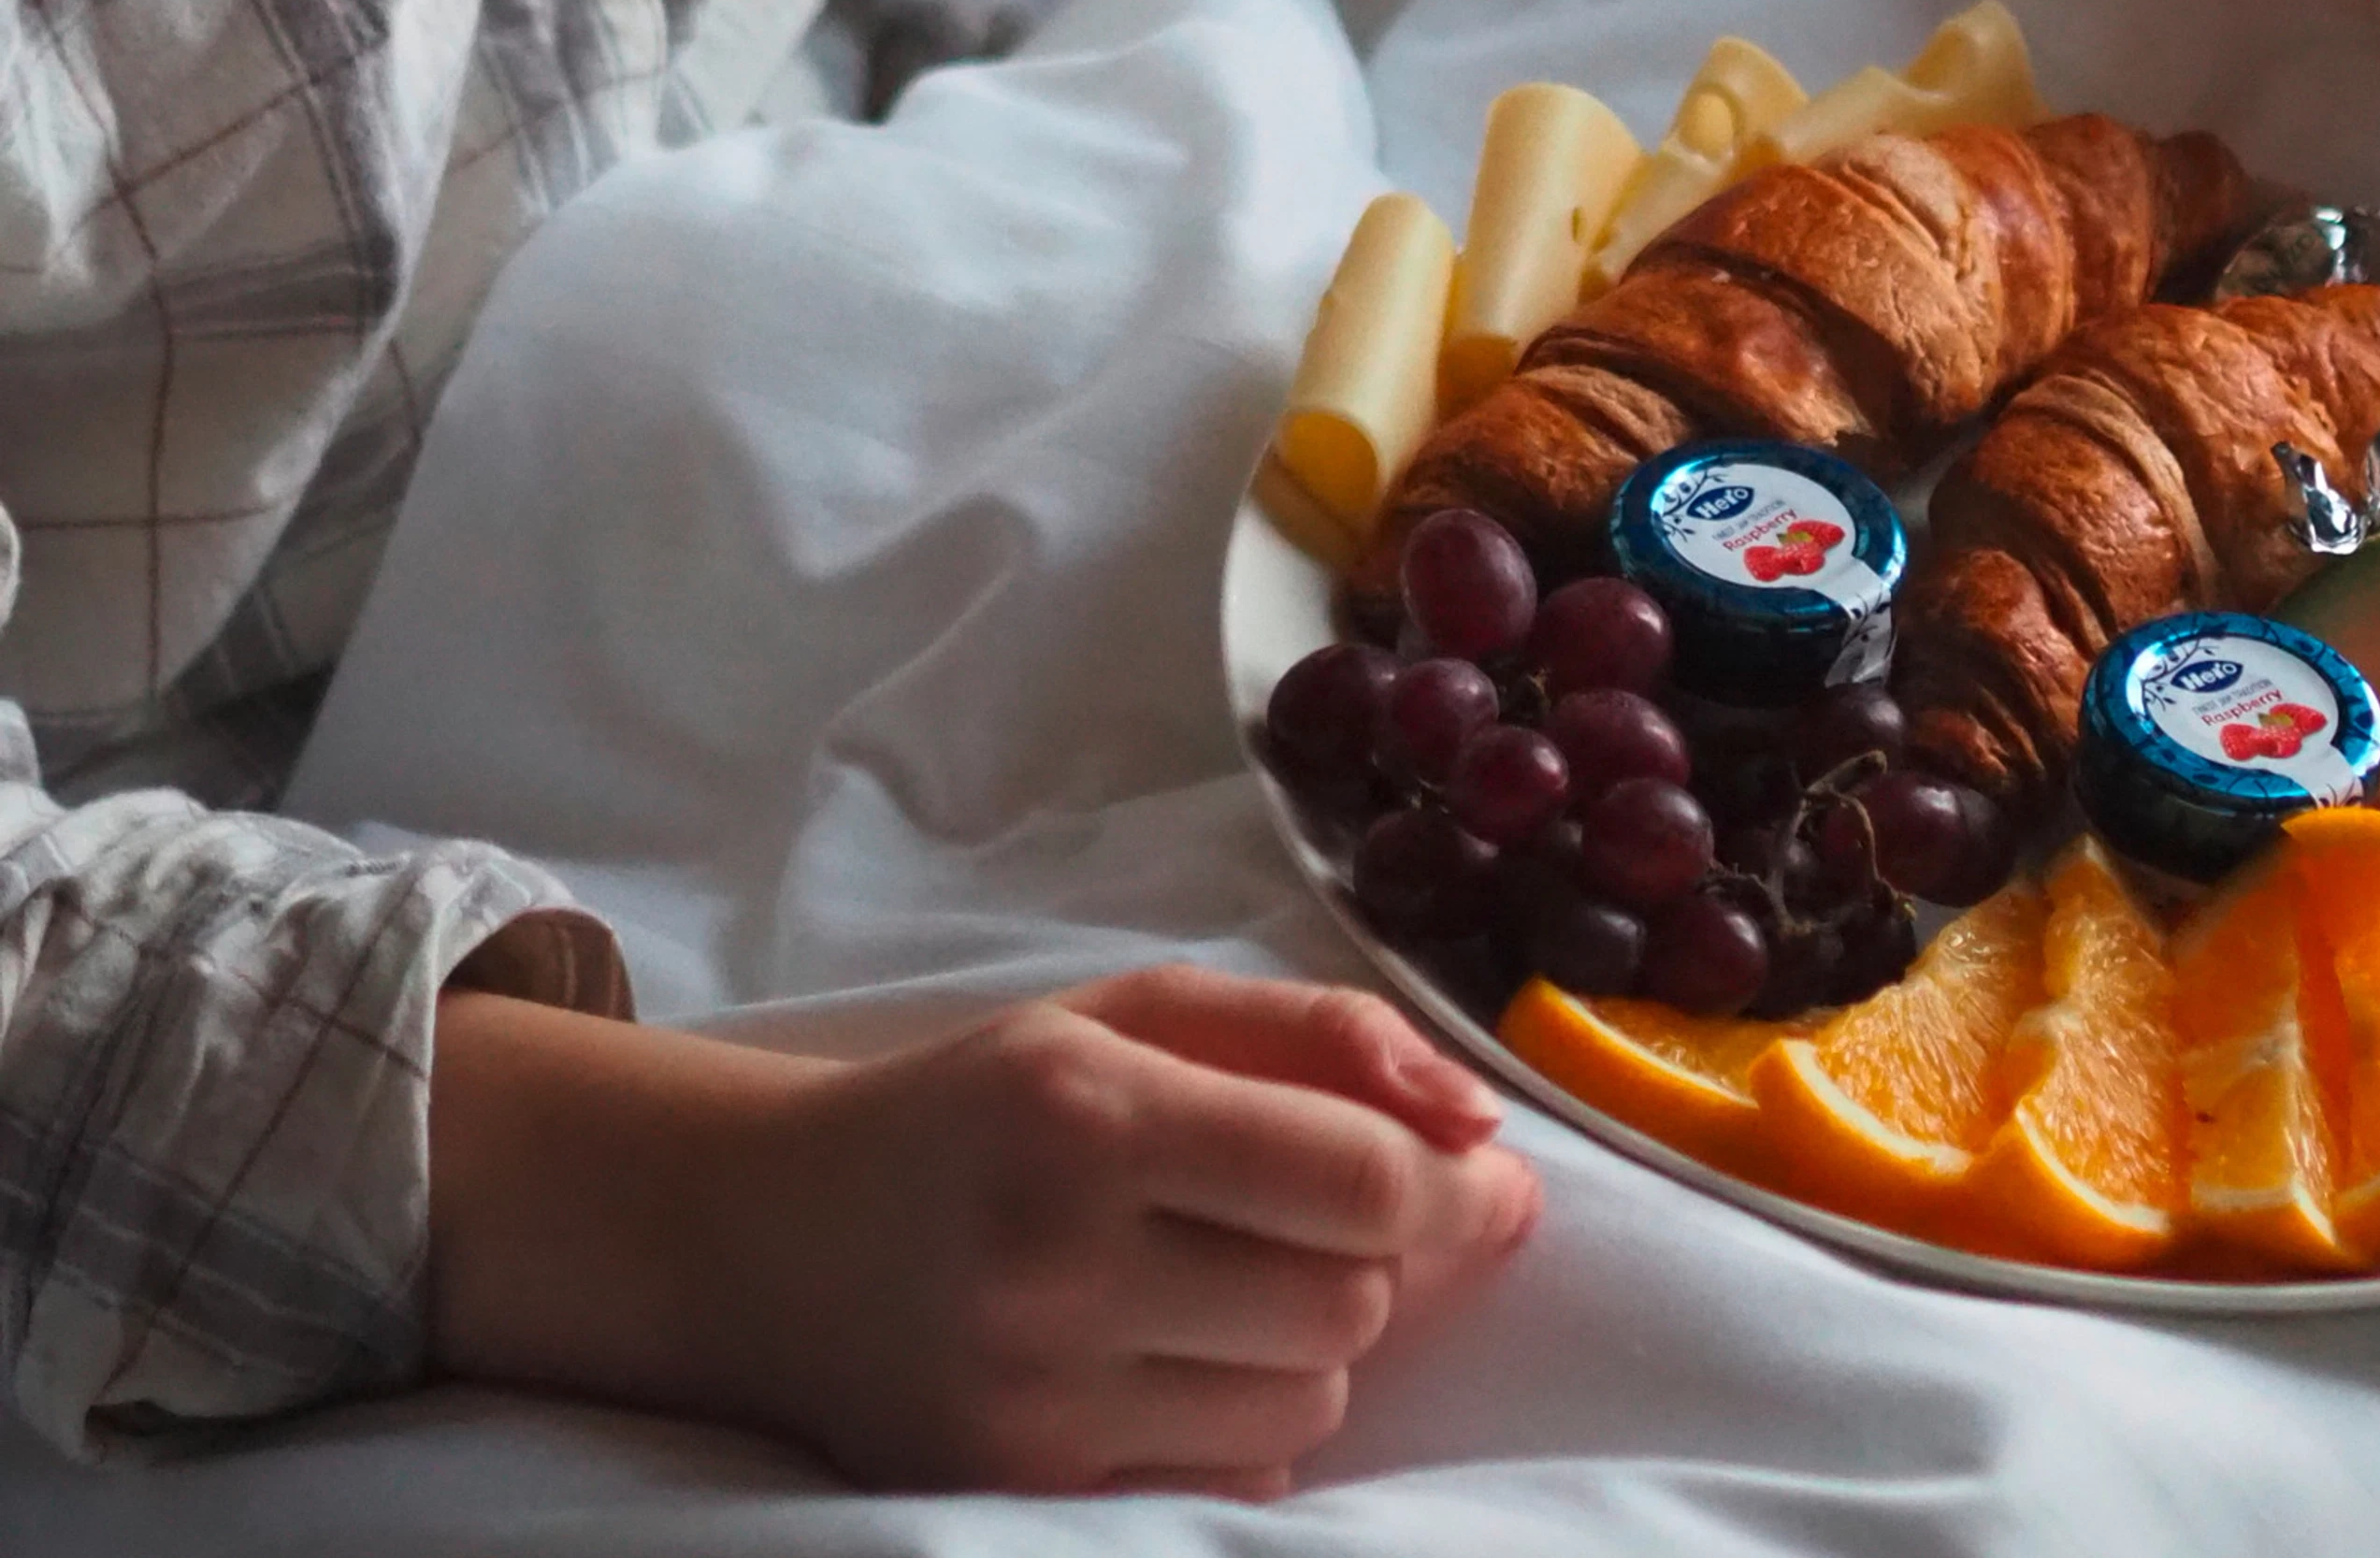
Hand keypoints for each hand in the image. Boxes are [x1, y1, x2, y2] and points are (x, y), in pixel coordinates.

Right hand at [429, 966, 1537, 1495]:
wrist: (769, 1237)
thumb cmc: (991, 1107)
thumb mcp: (1139, 1014)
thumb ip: (1326, 1036)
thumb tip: (1480, 1121)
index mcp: (1089, 1110)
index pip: (1359, 1182)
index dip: (1451, 1184)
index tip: (1477, 1175)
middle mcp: (1052, 1261)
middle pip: (1350, 1301)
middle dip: (1370, 1258)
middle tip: (1306, 1218)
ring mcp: (1029, 1398)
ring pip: (1310, 1401)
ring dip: (1308, 1344)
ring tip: (1218, 1286)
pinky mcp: (1016, 1495)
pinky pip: (1238, 1481)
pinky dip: (1241, 1424)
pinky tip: (1165, 1362)